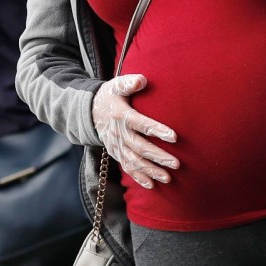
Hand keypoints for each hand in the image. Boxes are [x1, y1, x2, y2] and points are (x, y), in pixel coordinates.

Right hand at [92, 74, 178, 188]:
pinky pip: (127, 167)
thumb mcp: (116, 85)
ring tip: (168, 177)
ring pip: (134, 161)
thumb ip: (129, 83)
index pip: (141, 124)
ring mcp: (116, 146)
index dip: (157, 130)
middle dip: (158, 156)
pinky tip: (152, 185)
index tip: (174, 136)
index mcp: (121, 116)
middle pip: (140, 147)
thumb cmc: (110, 96)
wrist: (90, 111)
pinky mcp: (116, 153)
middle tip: (176, 163)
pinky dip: (138, 177)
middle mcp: (119, 133)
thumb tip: (142, 80)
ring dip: (150, 170)